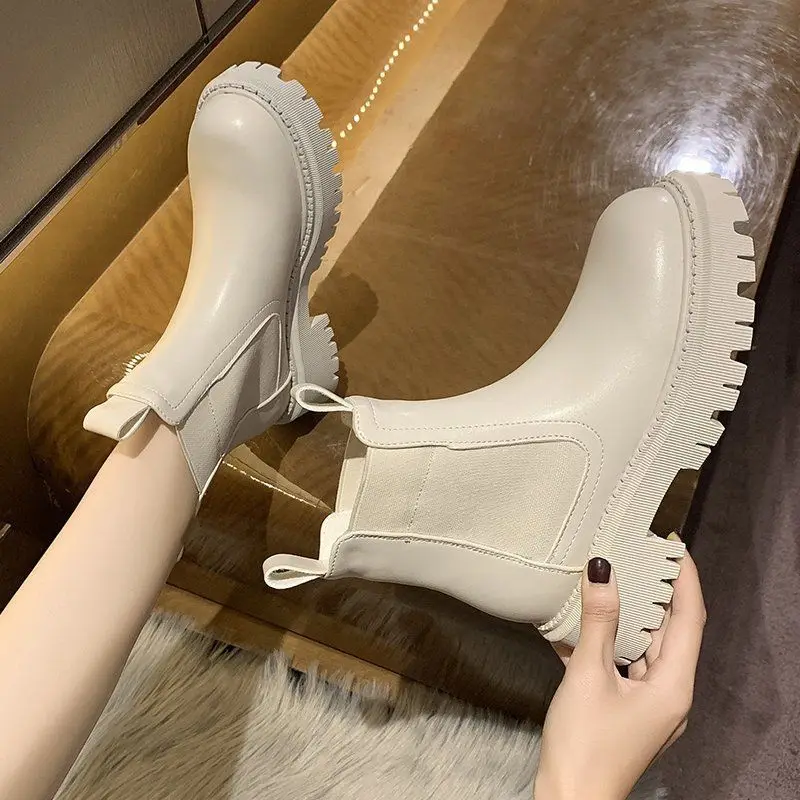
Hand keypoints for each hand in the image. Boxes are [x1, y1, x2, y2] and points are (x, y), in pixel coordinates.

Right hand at [534, 539, 705, 799]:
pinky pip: (625, 665)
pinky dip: (609, 643)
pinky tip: (582, 625)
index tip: (672, 544)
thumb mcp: (587, 675)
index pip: (690, 618)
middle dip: (657, 590)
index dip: (684, 578)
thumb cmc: (584, 745)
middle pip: (670, 631)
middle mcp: (670, 694)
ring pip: (645, 647)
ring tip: (612, 578)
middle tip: (639, 552)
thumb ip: (597, 621)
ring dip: (629, 615)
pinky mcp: (629, 711)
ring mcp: (650, 705)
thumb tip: (602, 569)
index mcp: (673, 686)